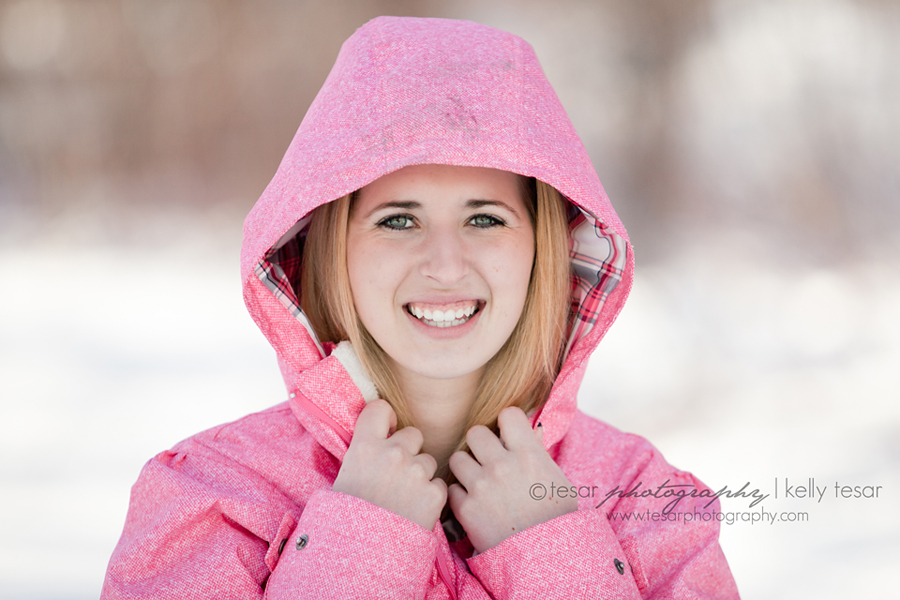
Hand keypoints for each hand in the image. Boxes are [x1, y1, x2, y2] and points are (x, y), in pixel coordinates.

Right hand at [332, 399, 447, 529]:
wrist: (361, 557)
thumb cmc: (346, 520)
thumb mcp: (344, 479)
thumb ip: (363, 455)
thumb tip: (372, 444)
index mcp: (364, 447)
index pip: (379, 408)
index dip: (387, 418)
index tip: (388, 429)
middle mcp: (393, 453)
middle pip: (413, 435)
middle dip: (409, 450)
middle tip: (397, 475)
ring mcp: (416, 472)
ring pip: (428, 460)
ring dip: (420, 475)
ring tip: (404, 499)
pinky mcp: (434, 493)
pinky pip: (438, 485)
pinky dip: (431, 496)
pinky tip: (415, 511)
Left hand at [448, 407, 577, 552]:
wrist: (544, 559)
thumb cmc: (556, 519)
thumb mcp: (557, 480)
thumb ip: (537, 453)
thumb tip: (528, 431)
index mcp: (528, 453)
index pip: (507, 414)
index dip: (507, 423)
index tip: (508, 435)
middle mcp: (502, 465)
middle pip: (475, 432)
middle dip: (480, 444)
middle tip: (488, 458)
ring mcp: (481, 486)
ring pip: (457, 458)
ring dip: (466, 468)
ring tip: (478, 481)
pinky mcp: (466, 509)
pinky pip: (452, 489)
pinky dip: (461, 495)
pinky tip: (474, 503)